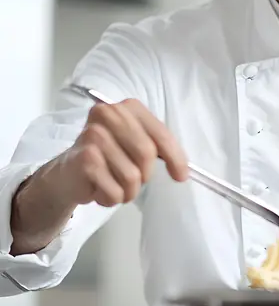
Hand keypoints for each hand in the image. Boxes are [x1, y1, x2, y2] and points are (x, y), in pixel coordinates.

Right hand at [49, 99, 188, 206]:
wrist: (68, 172)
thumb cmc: (108, 157)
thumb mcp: (136, 144)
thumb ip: (159, 149)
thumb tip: (183, 170)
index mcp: (128, 107)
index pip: (160, 133)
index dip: (175, 157)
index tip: (181, 176)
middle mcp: (109, 115)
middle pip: (147, 154)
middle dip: (144, 175)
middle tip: (133, 180)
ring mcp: (94, 135)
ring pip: (131, 176)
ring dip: (127, 191)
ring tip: (112, 183)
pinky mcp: (85, 159)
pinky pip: (114, 191)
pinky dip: (111, 198)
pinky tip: (99, 188)